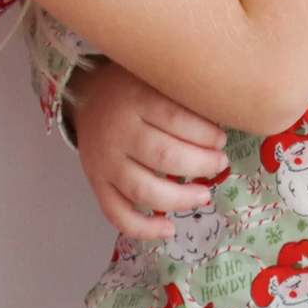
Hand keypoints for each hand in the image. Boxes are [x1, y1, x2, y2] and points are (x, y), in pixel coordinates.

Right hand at [67, 60, 228, 239]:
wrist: (86, 95)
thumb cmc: (131, 87)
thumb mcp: (155, 77)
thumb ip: (182, 98)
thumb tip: (222, 123)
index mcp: (136, 99)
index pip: (175, 119)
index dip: (204, 134)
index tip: (221, 140)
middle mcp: (118, 132)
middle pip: (163, 156)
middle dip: (200, 165)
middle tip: (220, 164)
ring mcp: (105, 162)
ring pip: (143, 189)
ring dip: (179, 198)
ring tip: (204, 195)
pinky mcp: (96, 183)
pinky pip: (116, 213)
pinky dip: (143, 228)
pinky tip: (168, 229)